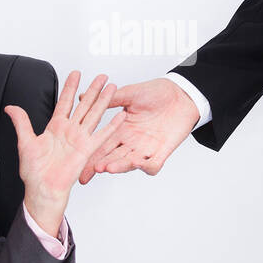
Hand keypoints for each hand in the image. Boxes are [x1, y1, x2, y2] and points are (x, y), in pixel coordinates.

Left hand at [5, 71, 125, 236]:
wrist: (43, 188)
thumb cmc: (34, 171)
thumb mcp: (25, 142)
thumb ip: (21, 122)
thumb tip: (11, 108)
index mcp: (55, 127)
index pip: (65, 102)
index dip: (70, 87)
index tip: (76, 74)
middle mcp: (69, 131)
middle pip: (84, 104)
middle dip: (93, 89)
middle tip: (101, 76)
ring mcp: (79, 139)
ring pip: (94, 115)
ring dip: (103, 101)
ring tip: (112, 88)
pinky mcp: (87, 150)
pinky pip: (101, 135)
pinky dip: (111, 126)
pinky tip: (120, 116)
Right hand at [77, 77, 198, 184]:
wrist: (182, 94)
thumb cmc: (159, 92)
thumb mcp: (130, 93)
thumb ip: (110, 99)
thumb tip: (84, 97)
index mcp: (122, 129)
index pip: (102, 145)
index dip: (91, 155)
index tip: (79, 162)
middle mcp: (132, 141)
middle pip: (112, 158)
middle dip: (101, 165)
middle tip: (92, 169)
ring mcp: (146, 148)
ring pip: (129, 163)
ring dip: (119, 166)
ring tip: (109, 167)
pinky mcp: (162, 151)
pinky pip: (153, 164)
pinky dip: (146, 166)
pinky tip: (138, 164)